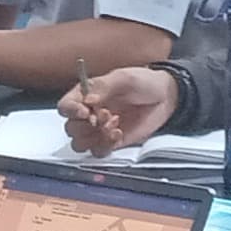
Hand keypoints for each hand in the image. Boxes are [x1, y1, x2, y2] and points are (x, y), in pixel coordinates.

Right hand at [62, 67, 178, 153]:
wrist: (165, 97)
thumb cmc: (143, 82)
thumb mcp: (124, 78)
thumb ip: (104, 87)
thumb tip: (87, 100)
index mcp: (86, 95)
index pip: (65, 106)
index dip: (71, 111)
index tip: (85, 111)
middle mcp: (89, 114)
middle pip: (70, 128)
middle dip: (86, 126)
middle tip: (106, 116)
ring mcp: (98, 130)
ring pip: (80, 144)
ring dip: (94, 138)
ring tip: (114, 125)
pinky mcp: (111, 142)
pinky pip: (97, 152)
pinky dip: (105, 146)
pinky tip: (119, 134)